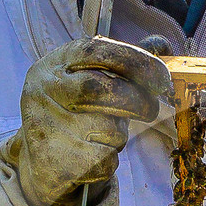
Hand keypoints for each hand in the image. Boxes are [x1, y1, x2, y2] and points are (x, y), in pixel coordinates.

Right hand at [9, 36, 170, 205]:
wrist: (43, 161)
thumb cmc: (75, 114)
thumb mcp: (89, 80)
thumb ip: (123, 63)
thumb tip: (162, 44)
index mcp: (55, 64)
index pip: (95, 50)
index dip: (135, 60)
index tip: (161, 77)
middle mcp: (44, 90)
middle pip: (102, 89)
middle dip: (138, 101)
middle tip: (150, 110)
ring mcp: (47, 126)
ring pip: (108, 129)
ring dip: (119, 135)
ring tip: (103, 136)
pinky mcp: (55, 161)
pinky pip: (105, 159)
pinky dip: (110, 159)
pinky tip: (93, 155)